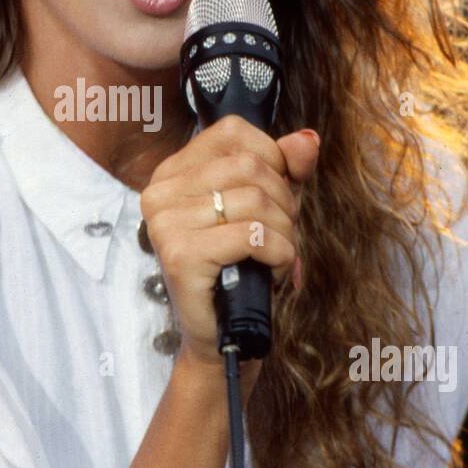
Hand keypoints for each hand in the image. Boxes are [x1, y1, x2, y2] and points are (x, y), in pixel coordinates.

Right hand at [139, 115, 319, 380]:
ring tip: (277, 256)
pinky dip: (280, 254)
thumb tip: (306, 140)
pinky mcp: (181, 255)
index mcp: (173, 172)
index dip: (272, 158)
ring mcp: (166, 223)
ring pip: (256, 200)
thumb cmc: (242, 269)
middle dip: (284, 202)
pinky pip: (254, 235)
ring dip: (286, 232)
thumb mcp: (267, 208)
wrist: (225, 334)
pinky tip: (273, 271)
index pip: (233, 133)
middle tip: (281, 235)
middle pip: (250, 166)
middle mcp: (160, 191)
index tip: (276, 195)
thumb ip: (285, 169)